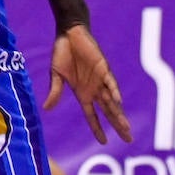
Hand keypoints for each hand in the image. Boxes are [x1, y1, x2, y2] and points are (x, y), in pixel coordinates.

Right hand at [44, 24, 131, 144]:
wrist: (69, 32)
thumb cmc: (62, 52)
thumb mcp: (56, 74)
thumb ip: (55, 91)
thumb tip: (46, 108)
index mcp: (82, 93)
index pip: (92, 115)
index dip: (97, 129)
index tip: (104, 142)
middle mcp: (94, 89)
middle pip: (108, 111)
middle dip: (118, 125)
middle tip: (129, 139)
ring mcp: (100, 79)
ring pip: (112, 101)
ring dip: (119, 114)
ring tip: (127, 128)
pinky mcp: (103, 67)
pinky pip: (109, 82)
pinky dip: (114, 91)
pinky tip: (118, 101)